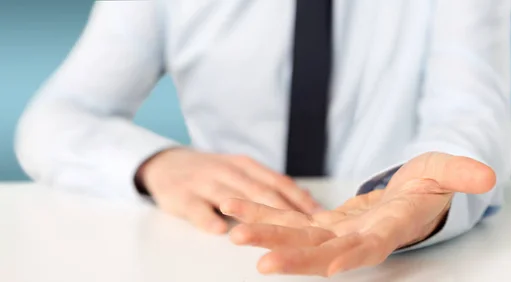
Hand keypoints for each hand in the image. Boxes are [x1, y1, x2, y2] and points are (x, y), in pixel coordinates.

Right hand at [137, 147, 322, 233]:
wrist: (166, 164)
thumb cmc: (210, 173)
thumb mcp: (240, 171)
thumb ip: (268, 184)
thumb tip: (307, 199)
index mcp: (245, 165)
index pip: (277, 181)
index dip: (300, 199)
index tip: (321, 216)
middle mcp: (228, 171)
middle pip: (260, 191)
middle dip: (285, 210)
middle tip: (305, 229)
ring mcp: (204, 182)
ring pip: (232, 199)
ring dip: (253, 214)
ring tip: (272, 232)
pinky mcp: (182, 196)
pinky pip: (196, 208)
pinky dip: (208, 219)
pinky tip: (219, 231)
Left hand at [220, 152, 495, 276]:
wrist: (409, 196)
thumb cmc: (430, 187)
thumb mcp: (448, 172)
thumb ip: (461, 174)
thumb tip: (486, 176)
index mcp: (389, 229)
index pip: (371, 247)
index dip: (352, 257)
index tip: (328, 267)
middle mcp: (358, 238)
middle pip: (323, 251)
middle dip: (293, 254)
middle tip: (259, 258)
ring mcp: (337, 232)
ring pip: (297, 238)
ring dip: (267, 233)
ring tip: (233, 228)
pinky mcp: (323, 223)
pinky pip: (288, 219)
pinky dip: (263, 212)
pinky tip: (234, 208)